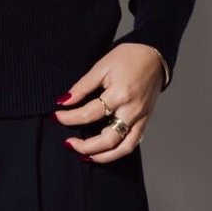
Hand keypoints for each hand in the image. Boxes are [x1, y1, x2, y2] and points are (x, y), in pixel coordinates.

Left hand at [53, 43, 167, 161]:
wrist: (154, 54)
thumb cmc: (128, 57)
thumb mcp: (102, 67)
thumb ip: (83, 86)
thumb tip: (64, 101)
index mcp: (120, 94)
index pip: (90, 113)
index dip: (70, 118)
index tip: (57, 117)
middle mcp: (132, 110)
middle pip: (108, 139)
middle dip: (85, 146)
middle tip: (68, 143)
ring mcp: (141, 118)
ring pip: (123, 148)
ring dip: (103, 156)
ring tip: (85, 156)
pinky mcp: (145, 121)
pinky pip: (132, 143)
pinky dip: (117, 152)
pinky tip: (103, 152)